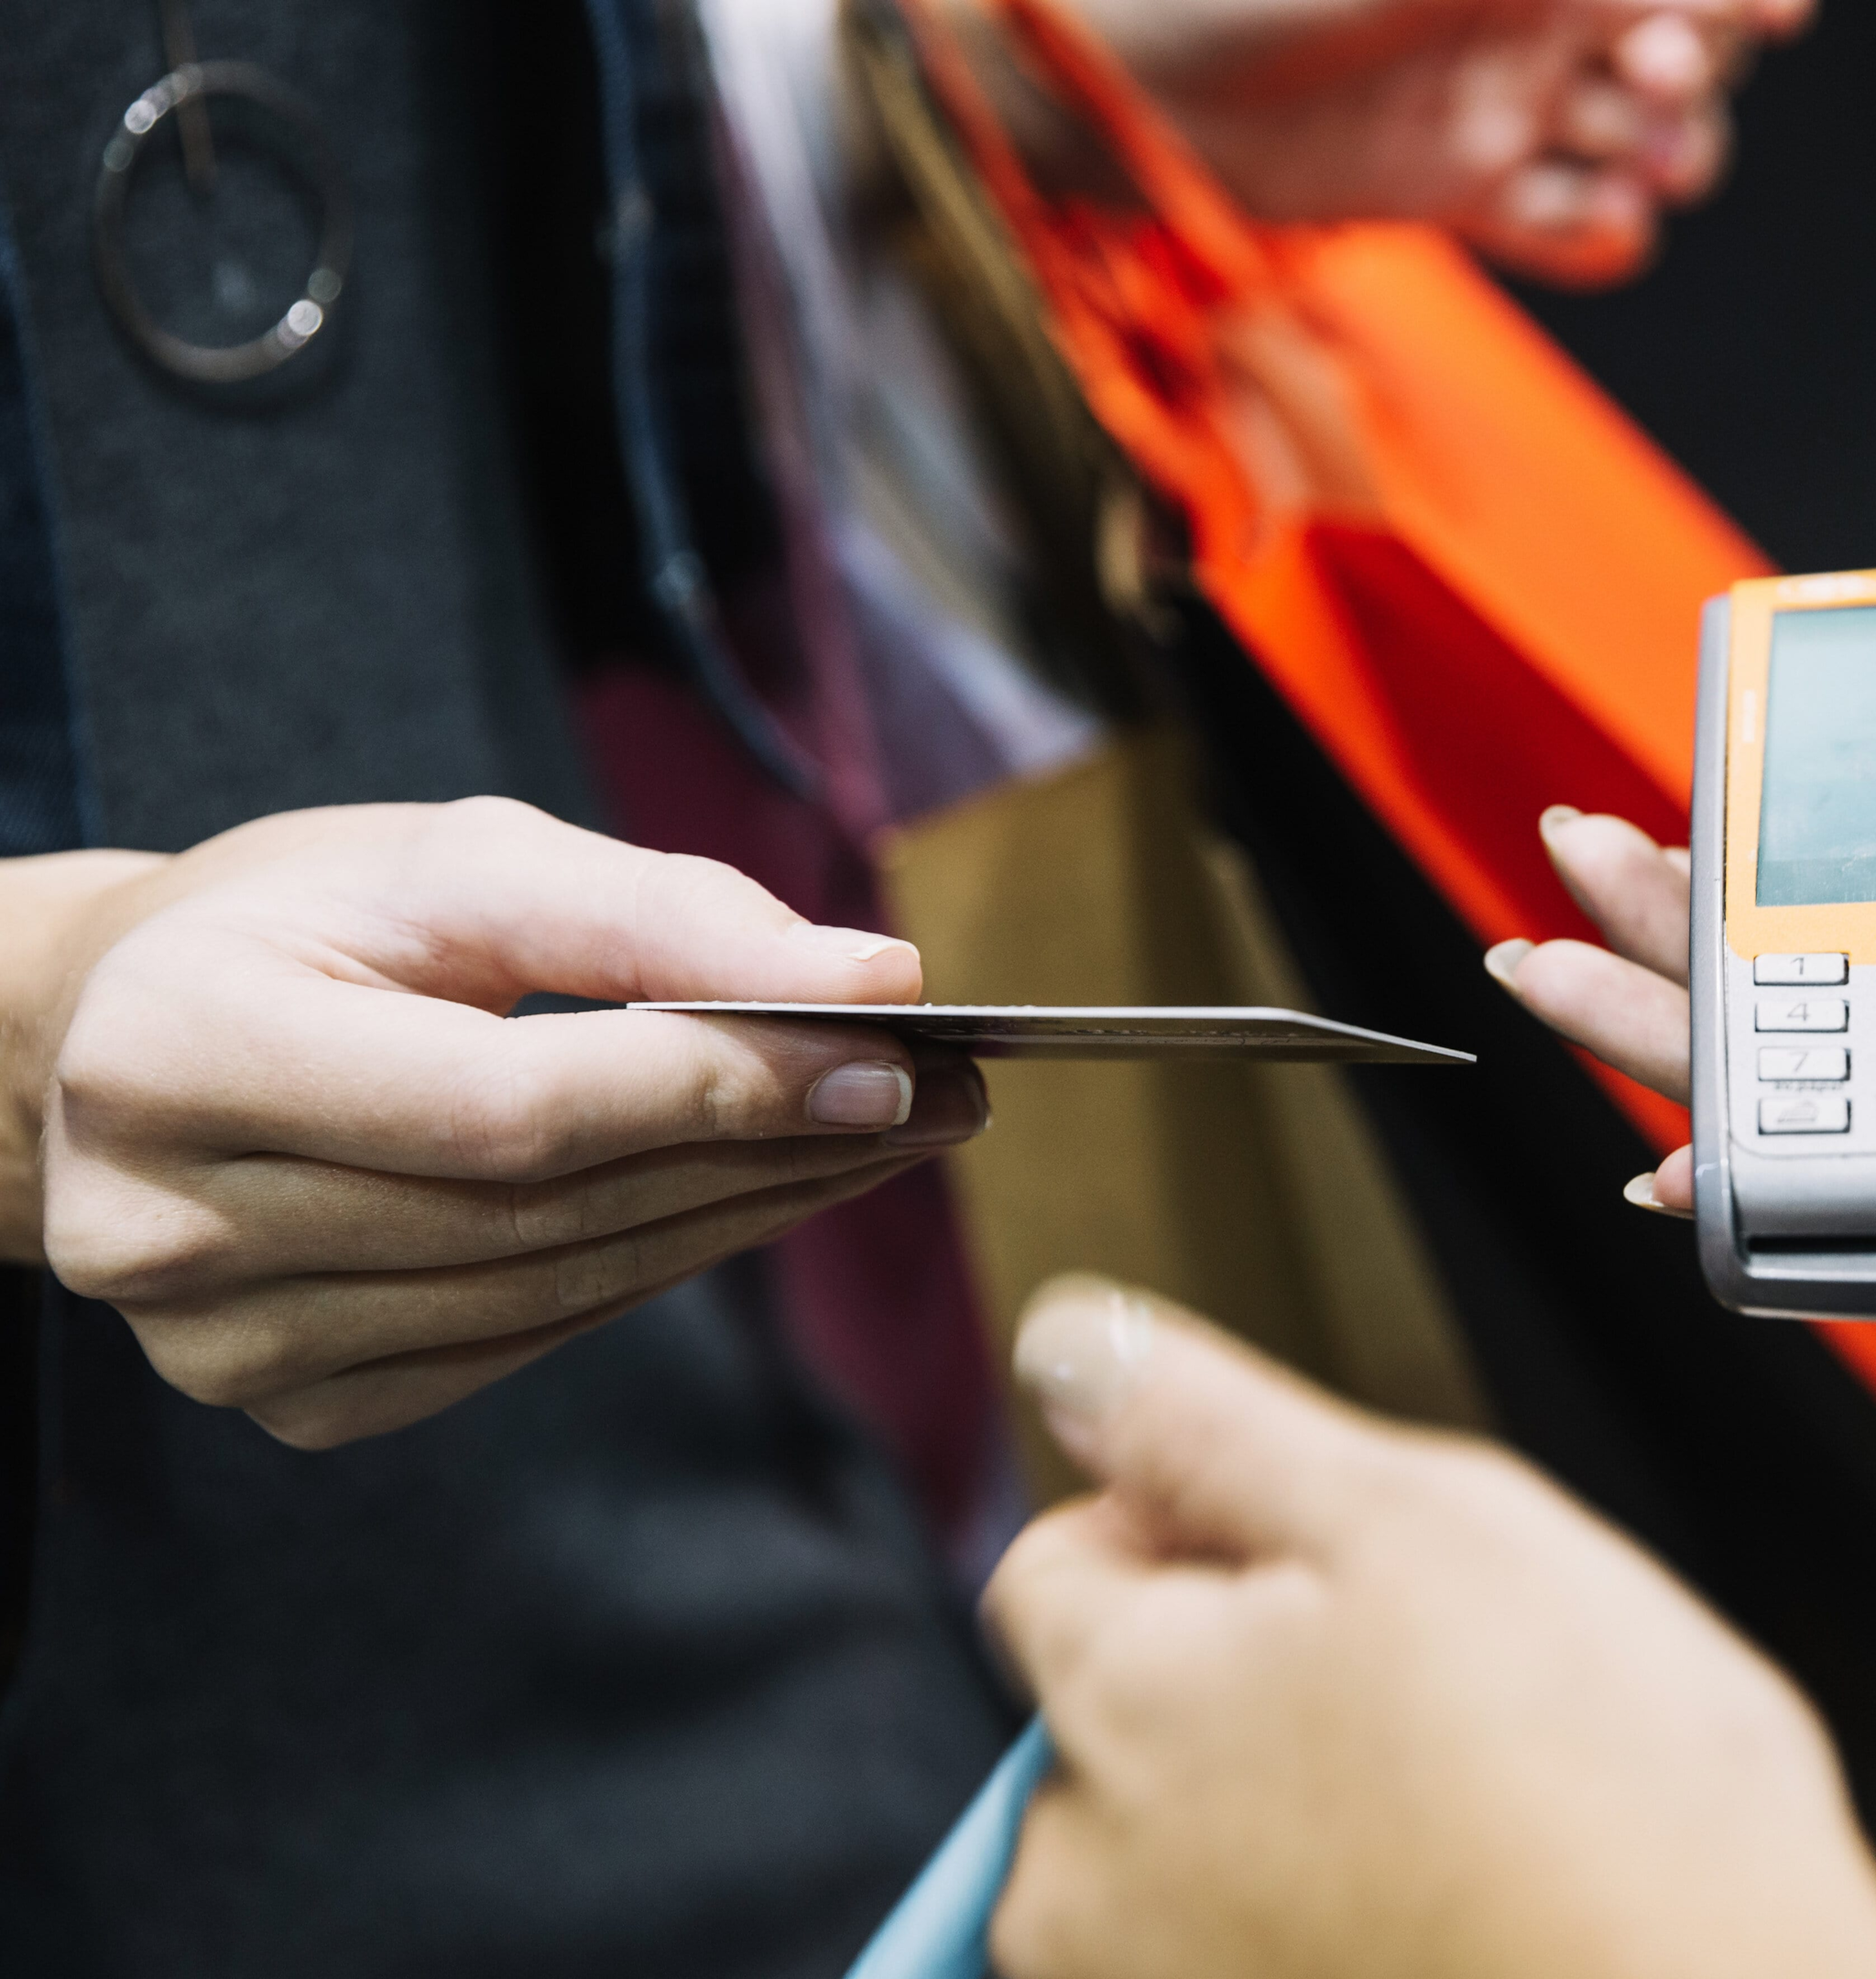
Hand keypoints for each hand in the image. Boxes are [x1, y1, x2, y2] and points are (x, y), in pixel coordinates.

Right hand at [0, 797, 986, 1446]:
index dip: (714, 1089)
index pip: (509, 1108)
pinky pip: (527, 1340)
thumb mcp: (463, 862)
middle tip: (941, 1100)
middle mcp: (172, 1224)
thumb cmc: (305, 923)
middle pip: (547, 1212)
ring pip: (558, 1290)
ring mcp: (223, 1343)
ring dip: (747, 1216)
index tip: (896, 1056)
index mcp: (180, 1052)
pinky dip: (661, 1267)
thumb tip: (878, 981)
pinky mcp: (294, 1402)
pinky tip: (757, 1199)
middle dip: (770, 1152)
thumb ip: (666, 917)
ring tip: (881, 1142)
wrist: (126, 1039)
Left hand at [985, 1274, 1875, 1978]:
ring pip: (1184, 1848)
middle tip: (1421, 1685)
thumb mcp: (1423, 1522)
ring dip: (1284, 1811)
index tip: (1317, 1552)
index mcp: (1121, 1704)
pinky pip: (1243, 1949)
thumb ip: (1213, 1425)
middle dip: (1240, 1679)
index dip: (1191, 1523)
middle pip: (1118, 1714)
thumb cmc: (1611, 1812)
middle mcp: (1089, 1881)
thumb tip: (1075, 1344)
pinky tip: (1446, 1897)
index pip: (1057, 1560)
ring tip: (1452, 1809)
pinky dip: (1324, 1917)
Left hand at [1052, 0, 1812, 284]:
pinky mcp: (1464, 192)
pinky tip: (1595, 222)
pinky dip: (1605, 233)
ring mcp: (1501, 104)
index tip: (1766, 12)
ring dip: (1668, 152)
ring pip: (1643, 138)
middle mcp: (1524, 15)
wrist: (1120, 79)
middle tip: (1644, 80)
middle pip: (1679, 45)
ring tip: (1639, 164)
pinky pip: (1574, 226)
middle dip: (1691, 65)